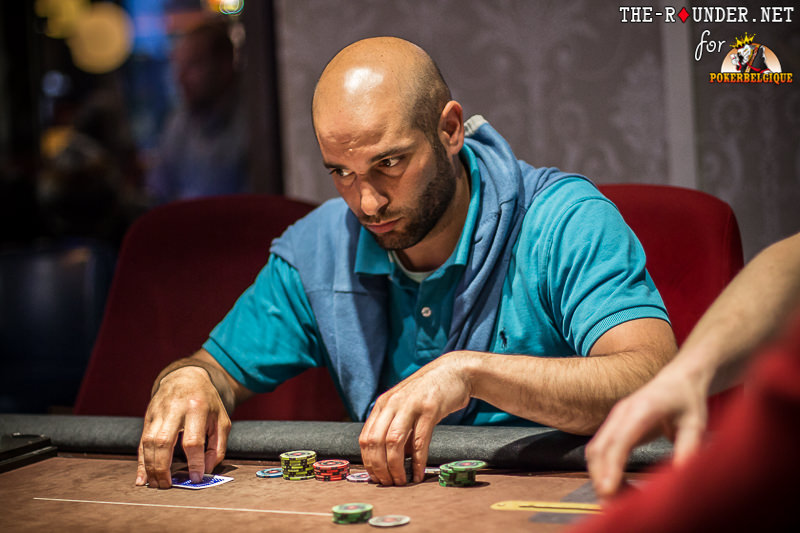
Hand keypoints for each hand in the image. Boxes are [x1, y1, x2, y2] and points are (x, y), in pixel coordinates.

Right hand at [135, 366, 230, 487]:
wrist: (186, 377)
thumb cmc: (207, 402)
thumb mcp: (221, 420)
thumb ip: (218, 446)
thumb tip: (207, 469)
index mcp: (197, 408)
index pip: (193, 440)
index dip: (194, 462)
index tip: (195, 479)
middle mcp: (175, 409)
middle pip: (164, 442)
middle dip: (163, 468)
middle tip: (168, 486)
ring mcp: (158, 412)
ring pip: (149, 443)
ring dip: (150, 467)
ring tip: (156, 485)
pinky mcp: (148, 416)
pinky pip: (141, 442)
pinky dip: (141, 462)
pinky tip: (142, 478)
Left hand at [359, 352, 471, 485]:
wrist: (454, 371)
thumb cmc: (429, 393)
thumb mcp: (405, 406)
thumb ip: (395, 428)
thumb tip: (390, 461)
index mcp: (383, 404)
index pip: (366, 438)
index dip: (369, 462)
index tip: (376, 477)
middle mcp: (392, 403)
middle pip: (376, 442)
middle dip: (379, 468)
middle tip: (388, 484)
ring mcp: (410, 405)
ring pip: (393, 442)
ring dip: (395, 467)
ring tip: (402, 481)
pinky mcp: (429, 408)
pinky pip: (419, 441)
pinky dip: (417, 461)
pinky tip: (418, 473)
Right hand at [584, 361, 709, 498]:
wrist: (679, 378)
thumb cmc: (688, 400)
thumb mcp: (696, 424)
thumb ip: (688, 449)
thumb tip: (680, 478)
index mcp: (642, 409)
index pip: (619, 441)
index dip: (611, 467)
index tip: (608, 490)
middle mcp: (622, 413)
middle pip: (599, 448)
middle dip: (600, 478)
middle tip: (611, 505)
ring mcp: (615, 418)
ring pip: (595, 451)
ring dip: (600, 476)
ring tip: (615, 501)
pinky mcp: (614, 426)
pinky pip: (600, 450)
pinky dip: (603, 469)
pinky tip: (617, 486)